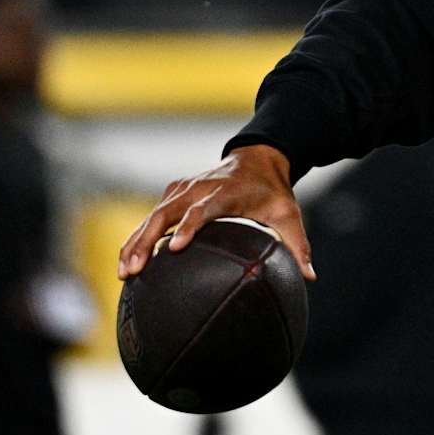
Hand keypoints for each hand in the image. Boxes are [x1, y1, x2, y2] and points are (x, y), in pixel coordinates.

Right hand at [117, 145, 315, 280]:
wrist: (257, 158)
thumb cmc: (272, 191)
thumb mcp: (288, 214)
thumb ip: (297, 244)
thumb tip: (310, 277)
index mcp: (225, 192)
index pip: (203, 209)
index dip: (188, 227)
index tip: (174, 248)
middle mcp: (199, 188)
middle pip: (166, 213)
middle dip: (146, 240)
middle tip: (133, 270)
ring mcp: (183, 189)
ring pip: (152, 215)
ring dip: (135, 242)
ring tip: (123, 273)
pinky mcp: (174, 193)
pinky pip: (151, 216)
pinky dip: (137, 236)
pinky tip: (128, 263)